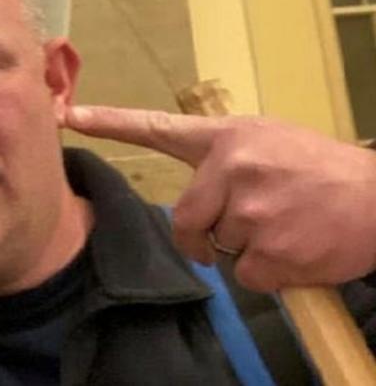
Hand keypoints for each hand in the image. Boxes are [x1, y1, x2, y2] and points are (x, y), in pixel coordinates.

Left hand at [65, 104, 375, 291]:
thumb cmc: (323, 172)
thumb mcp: (270, 142)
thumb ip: (226, 159)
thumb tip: (198, 192)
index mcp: (229, 138)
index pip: (159, 129)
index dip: (110, 122)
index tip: (69, 114)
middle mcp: (232, 167)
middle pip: (184, 220)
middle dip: (207, 235)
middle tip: (252, 223)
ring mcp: (250, 209)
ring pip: (219, 248)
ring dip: (249, 248)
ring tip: (288, 224)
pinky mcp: (270, 249)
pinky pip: (247, 276)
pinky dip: (271, 273)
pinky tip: (298, 248)